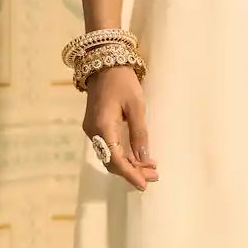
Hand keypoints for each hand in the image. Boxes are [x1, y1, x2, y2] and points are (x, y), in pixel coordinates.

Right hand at [83, 65, 157, 191]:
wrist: (104, 63)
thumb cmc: (122, 81)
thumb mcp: (136, 106)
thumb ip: (140, 134)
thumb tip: (144, 159)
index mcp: (103, 126)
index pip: (116, 159)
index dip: (130, 174)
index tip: (144, 185)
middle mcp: (93, 132)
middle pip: (112, 161)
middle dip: (133, 172)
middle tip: (155, 176)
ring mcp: (92, 130)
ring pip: (110, 156)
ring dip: (130, 165)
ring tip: (151, 169)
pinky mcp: (96, 126)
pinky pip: (109, 147)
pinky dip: (124, 155)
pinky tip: (140, 158)